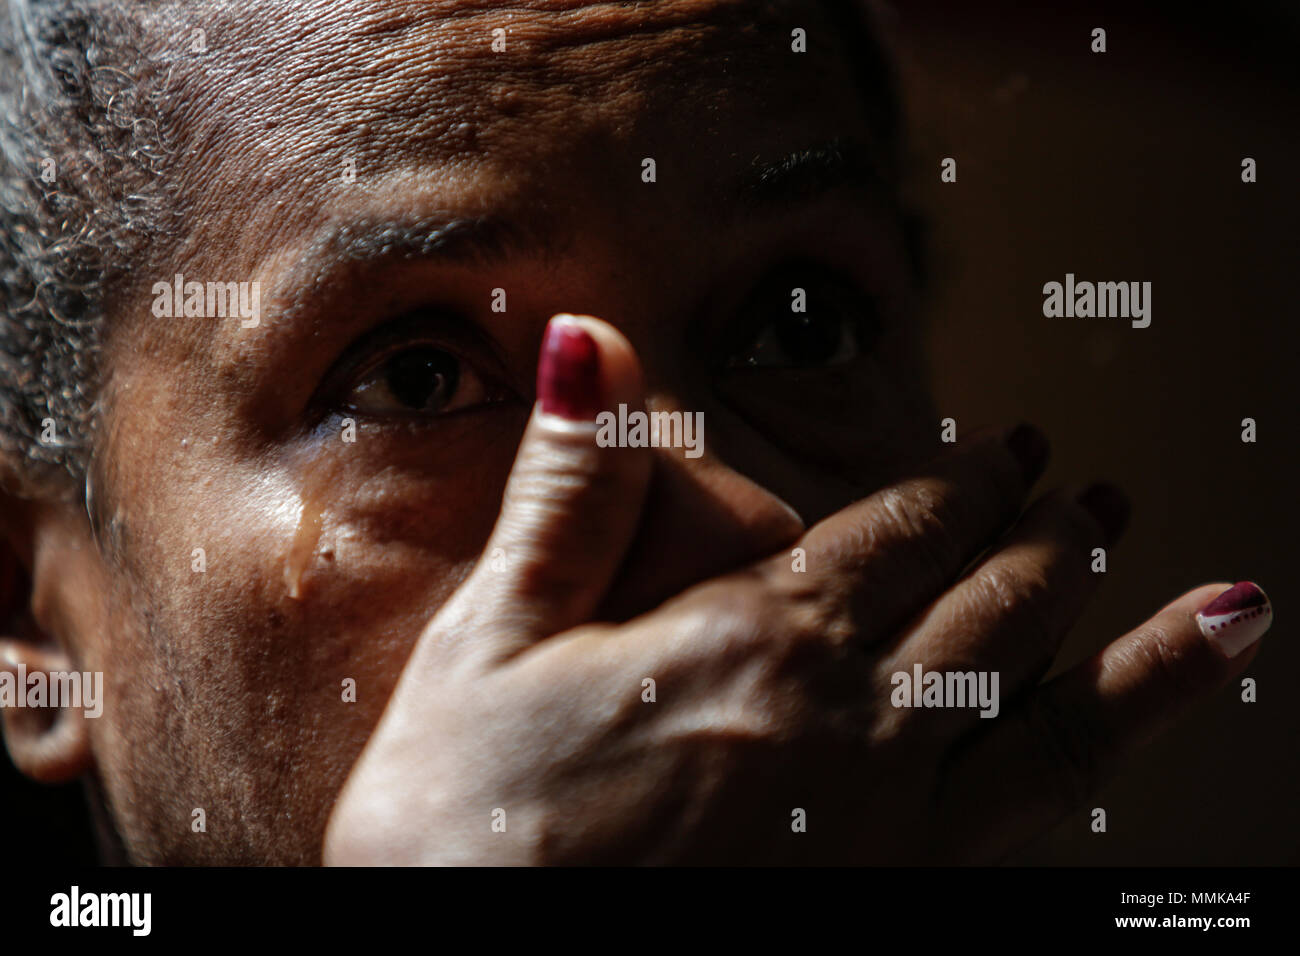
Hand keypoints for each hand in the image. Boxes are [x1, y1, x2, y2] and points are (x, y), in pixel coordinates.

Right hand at [323, 315, 1267, 863]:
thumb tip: (589, 342)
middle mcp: (845, 719)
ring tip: (1175, 570)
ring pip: (1041, 695)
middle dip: (1041, 534)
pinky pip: (1047, 800)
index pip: (895, 531)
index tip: (1006, 449)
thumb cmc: (467, 829)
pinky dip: (1129, 732)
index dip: (961, 482)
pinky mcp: (902, 896)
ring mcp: (889, 818)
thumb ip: (565, 491)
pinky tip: (1175, 702)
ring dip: (1108, 618)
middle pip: (983, 600)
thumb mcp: (489, 644)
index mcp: (753, 639)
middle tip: (1081, 490)